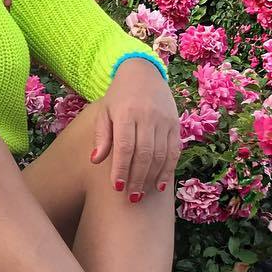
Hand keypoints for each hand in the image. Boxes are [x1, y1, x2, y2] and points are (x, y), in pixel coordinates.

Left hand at [91, 57, 180, 200]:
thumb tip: (95, 160)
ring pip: (161, 155)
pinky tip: (161, 185)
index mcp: (127, 113)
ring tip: (142, 195)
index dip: (121, 168)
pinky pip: (174, 151)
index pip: (124, 146)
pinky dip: (168, 170)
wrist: (143, 73)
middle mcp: (148, 116)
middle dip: (137, 178)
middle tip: (130, 198)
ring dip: (152, 178)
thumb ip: (102, 136)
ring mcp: (164, 120)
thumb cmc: (118, 97)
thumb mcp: (104, 112)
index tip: (116, 187)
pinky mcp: (175, 124)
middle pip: (144, 154)